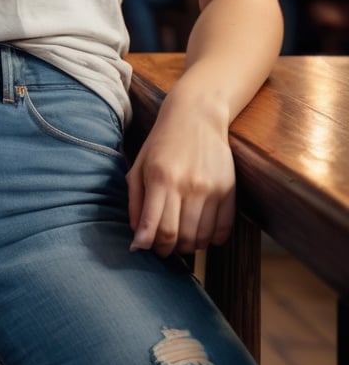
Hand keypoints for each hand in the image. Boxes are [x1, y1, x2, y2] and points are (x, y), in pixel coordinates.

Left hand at [126, 91, 235, 257]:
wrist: (196, 114)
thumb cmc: (162, 141)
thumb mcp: (140, 165)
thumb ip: (135, 201)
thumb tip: (137, 237)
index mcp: (161, 178)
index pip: (156, 228)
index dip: (148, 245)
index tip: (143, 247)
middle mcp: (187, 186)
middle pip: (178, 237)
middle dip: (166, 250)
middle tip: (162, 247)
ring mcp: (211, 190)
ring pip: (200, 238)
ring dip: (188, 246)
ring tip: (180, 239)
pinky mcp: (229, 191)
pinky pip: (222, 230)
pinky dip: (210, 240)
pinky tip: (200, 234)